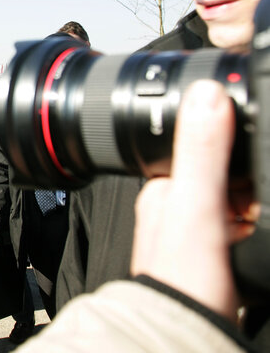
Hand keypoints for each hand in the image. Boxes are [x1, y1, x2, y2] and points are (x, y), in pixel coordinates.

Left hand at [131, 80, 257, 320]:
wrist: (182, 335)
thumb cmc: (181, 280)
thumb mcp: (196, 205)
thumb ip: (202, 151)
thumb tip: (205, 93)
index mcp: (163, 189)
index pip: (202, 149)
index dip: (236, 150)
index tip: (257, 156)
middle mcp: (173, 210)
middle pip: (225, 180)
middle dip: (250, 188)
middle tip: (249, 213)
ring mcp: (193, 237)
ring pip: (237, 209)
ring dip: (255, 214)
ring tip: (248, 235)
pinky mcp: (212, 261)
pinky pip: (240, 236)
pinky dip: (254, 235)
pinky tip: (253, 249)